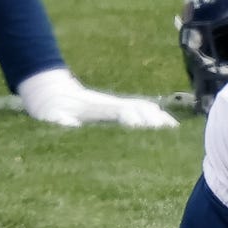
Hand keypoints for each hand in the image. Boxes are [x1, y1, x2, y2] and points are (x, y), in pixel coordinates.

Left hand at [17, 68, 178, 128]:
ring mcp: (118, 105)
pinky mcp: (119, 109)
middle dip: (156, 120)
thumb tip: (66, 123)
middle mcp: (113, 104)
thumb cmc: (50, 110)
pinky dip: (158, 119)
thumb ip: (59, 120)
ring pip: (145, 109)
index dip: (134, 119)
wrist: (51, 91)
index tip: (144, 129)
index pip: (123, 111)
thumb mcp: (50, 117)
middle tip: (172, 135)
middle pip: (141, 109)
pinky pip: (144, 112)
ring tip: (177, 135)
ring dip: (161, 119)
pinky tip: (169, 129)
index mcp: (98, 107)